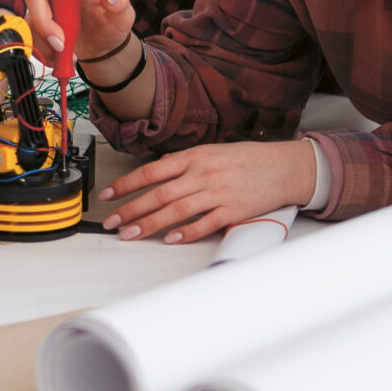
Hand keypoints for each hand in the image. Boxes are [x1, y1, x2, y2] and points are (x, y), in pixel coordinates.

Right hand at [25, 0, 135, 68]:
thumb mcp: (123, 15)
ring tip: (66, 54)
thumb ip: (121, 3)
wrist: (103, 49)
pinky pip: (30, 39)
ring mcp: (43, 12)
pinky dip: (44, 52)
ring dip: (45, 42)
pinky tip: (60, 58)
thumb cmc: (110, 24)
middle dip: (45, 22)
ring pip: (29, 21)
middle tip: (62, 42)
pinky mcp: (37, 30)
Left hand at [99, 141, 316, 244]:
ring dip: (150, 224)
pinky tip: (170, 239)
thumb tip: (157, 170)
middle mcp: (203, 173)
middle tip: (112, 222)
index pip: (151, 171)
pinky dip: (187, 232)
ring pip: (176, 210)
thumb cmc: (247, 160)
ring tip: (131, 234)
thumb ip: (184, 162)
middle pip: (159, 193)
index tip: (107, 195)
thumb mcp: (212, 151)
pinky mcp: (233, 211)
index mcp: (194, 157)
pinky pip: (205, 223)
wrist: (284, 167)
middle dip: (131, 209)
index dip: (126, 184)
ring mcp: (218, 192)